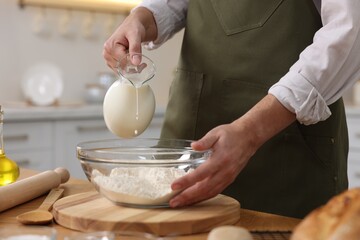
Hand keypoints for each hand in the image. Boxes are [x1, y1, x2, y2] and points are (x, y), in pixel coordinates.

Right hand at [102, 7, 156, 72]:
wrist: (132, 26)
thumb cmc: (133, 28)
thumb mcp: (135, 36)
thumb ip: (135, 48)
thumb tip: (136, 63)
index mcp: (110, 46)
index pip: (122, 63)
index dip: (134, 65)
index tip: (144, 64)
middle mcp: (107, 53)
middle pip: (121, 68)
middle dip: (133, 68)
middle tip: (143, 64)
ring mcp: (108, 58)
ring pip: (120, 71)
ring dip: (131, 69)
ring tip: (139, 62)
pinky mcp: (111, 61)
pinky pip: (120, 70)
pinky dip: (128, 69)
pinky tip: (134, 62)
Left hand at [169, 94, 295, 207]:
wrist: (249, 137)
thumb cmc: (231, 134)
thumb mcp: (216, 133)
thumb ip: (204, 141)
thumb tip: (193, 146)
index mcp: (220, 160)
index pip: (200, 174)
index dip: (186, 181)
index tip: (174, 186)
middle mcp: (224, 172)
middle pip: (203, 188)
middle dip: (187, 196)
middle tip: (173, 202)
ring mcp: (228, 177)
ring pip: (209, 193)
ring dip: (194, 200)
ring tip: (181, 204)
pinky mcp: (229, 179)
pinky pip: (215, 192)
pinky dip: (204, 198)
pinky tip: (194, 200)